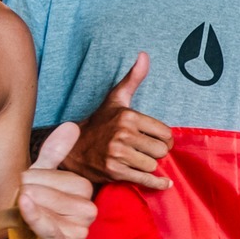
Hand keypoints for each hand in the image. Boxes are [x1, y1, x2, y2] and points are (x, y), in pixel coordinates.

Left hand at [0, 121, 96, 238]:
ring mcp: (79, 230)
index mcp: (84, 191)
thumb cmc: (35, 219)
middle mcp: (88, 210)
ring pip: (53, 207)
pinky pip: (50, 227)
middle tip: (19, 201)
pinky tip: (23, 204)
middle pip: (60, 189)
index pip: (63, 174)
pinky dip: (35, 215)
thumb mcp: (39, 183)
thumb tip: (72, 125)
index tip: (24, 188)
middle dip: (32, 190)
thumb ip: (54, 155)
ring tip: (18, 214)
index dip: (37, 177)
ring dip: (30, 207)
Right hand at [63, 53, 172, 190]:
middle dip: (158, 153)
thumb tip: (144, 55)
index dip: (164, 138)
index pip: (165, 132)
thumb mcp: (116, 99)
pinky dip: (157, 183)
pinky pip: (146, 180)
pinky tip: (163, 183)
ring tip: (140, 161)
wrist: (73, 149)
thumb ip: (133, 78)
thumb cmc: (100, 123)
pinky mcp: (114, 172)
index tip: (156, 139)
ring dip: (151, 166)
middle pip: (162, 150)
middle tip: (148, 151)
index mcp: (128, 116)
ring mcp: (118, 154)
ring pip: (154, 165)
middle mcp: (123, 134)